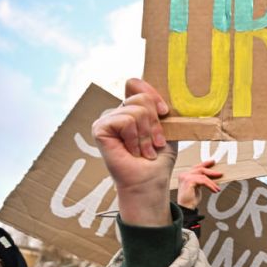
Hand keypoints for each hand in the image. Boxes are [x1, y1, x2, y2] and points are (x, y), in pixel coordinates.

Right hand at [92, 78, 173, 226]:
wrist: (150, 181)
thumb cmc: (158, 159)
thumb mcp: (166, 128)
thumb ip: (157, 106)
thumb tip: (143, 86)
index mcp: (131, 110)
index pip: (136, 84)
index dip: (153, 95)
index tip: (164, 113)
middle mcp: (117, 112)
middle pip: (141, 97)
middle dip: (155, 123)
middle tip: (155, 143)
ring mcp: (107, 120)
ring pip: (137, 110)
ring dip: (147, 135)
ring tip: (144, 151)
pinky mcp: (99, 128)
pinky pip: (125, 120)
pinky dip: (135, 137)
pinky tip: (131, 151)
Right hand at [177, 160, 222, 208]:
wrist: (186, 208)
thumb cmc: (190, 199)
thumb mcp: (197, 187)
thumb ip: (201, 180)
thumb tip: (212, 177)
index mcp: (185, 175)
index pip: (197, 167)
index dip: (205, 164)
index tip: (213, 162)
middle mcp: (184, 175)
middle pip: (200, 169)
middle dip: (212, 172)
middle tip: (220, 174)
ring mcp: (185, 177)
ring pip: (203, 176)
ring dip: (212, 183)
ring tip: (217, 188)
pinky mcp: (189, 181)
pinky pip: (203, 181)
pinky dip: (210, 185)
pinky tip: (214, 190)